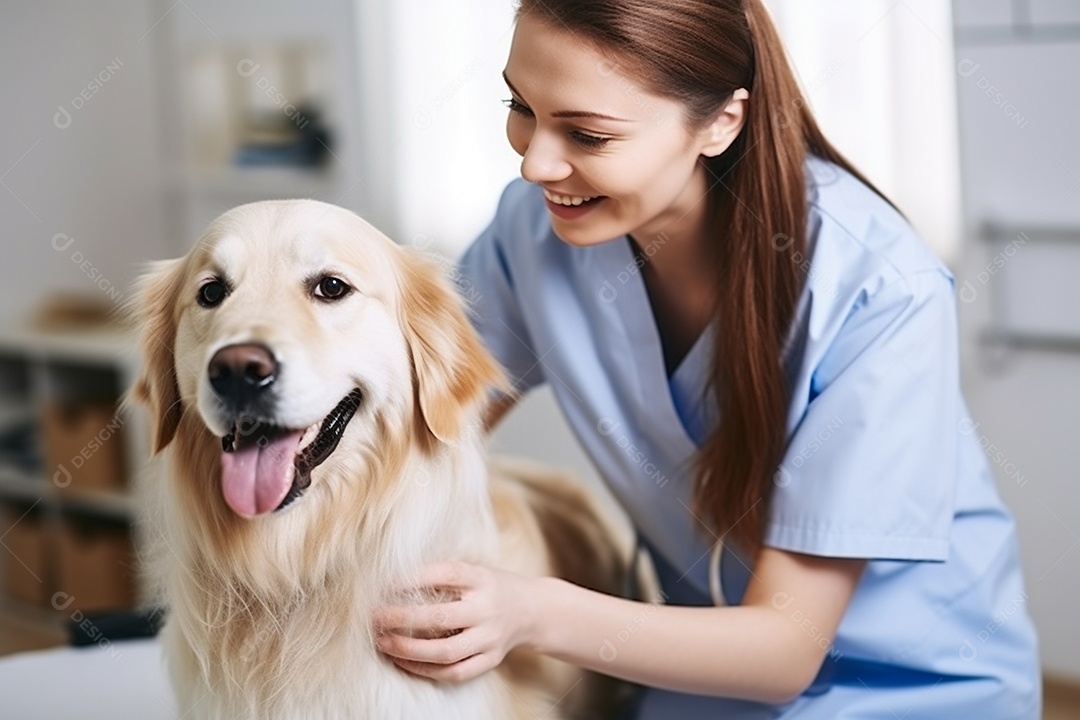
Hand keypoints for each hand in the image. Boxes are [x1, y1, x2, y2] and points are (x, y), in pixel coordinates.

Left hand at [373, 560, 539, 682]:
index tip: (384, 583)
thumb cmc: (490, 587)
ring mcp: (490, 638)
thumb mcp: (474, 571)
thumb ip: (442, 576)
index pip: (446, 574)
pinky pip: (454, 672)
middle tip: (374, 617)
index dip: (413, 578)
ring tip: (382, 642)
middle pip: (441, 618)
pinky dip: (425, 670)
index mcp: (482, 579)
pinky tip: (402, 661)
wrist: (532, 610)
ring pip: (445, 652)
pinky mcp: (490, 660)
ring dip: (408, 650)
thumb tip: (392, 579)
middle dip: (401, 619)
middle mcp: (487, 609)